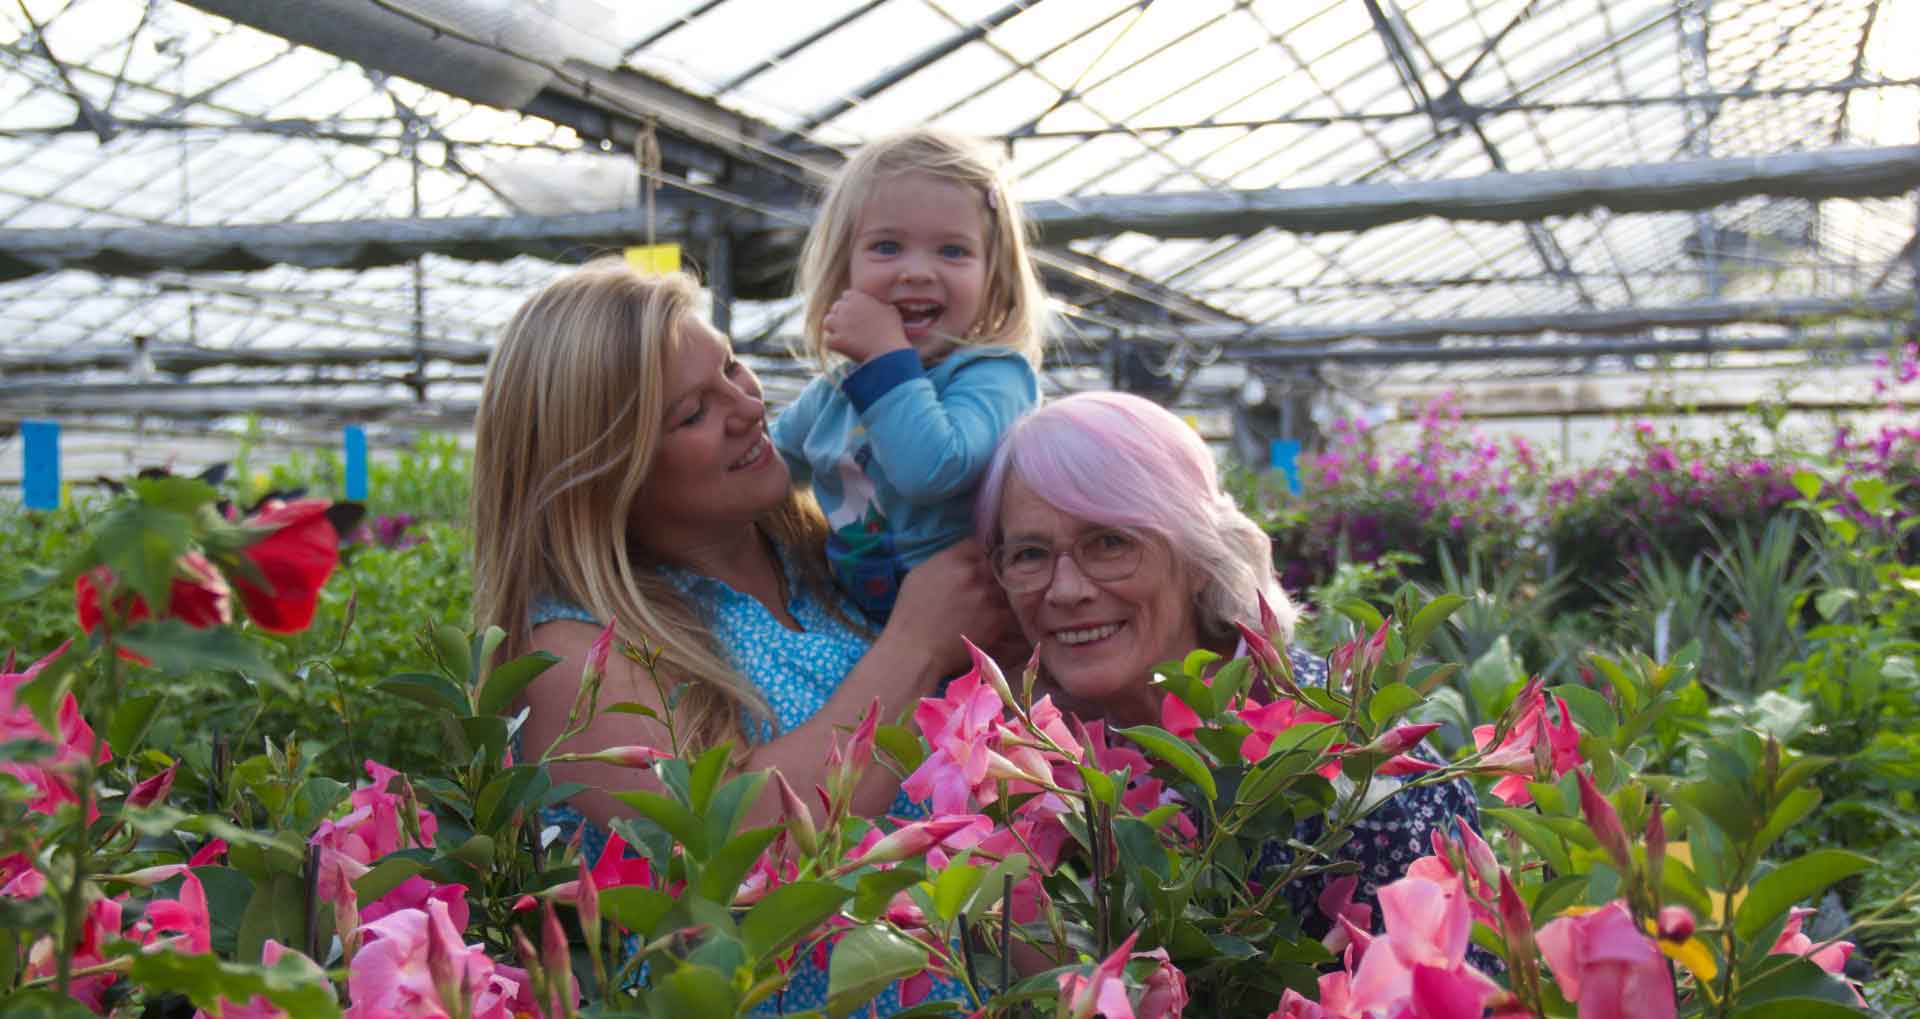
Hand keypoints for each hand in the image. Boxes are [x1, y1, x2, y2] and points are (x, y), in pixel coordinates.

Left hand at [823, 290, 909, 363]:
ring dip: (833, 328)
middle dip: (840, 316)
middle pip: (835, 308)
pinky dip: (835, 345)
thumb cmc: (892, 332)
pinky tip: (842, 349)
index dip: (850, 304)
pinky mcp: (835, 340)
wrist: (888, 352)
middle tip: (848, 326)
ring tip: (842, 336)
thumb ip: (880, 305)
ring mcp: (839, 324)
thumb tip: (880, 306)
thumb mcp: (891, 311)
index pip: (846, 296)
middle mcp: (846, 308)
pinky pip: (828, 341)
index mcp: (858, 298)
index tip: (855, 313)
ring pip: (828, 322)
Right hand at [888, 540, 1015, 679]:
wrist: (914, 651)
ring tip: (993, 602)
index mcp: (951, 560)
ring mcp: (987, 595)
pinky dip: (1007, 612)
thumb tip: (959, 557)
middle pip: (995, 562)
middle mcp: (972, 573)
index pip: (977, 545)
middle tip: (988, 584)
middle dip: (993, 572)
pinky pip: (1011, 609)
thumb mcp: (918, 576)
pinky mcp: (997, 618)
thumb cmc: (909, 615)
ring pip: (1007, 584)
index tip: (979, 563)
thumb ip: (942, 561)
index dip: (979, 554)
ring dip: (1002, 592)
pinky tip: (998, 618)